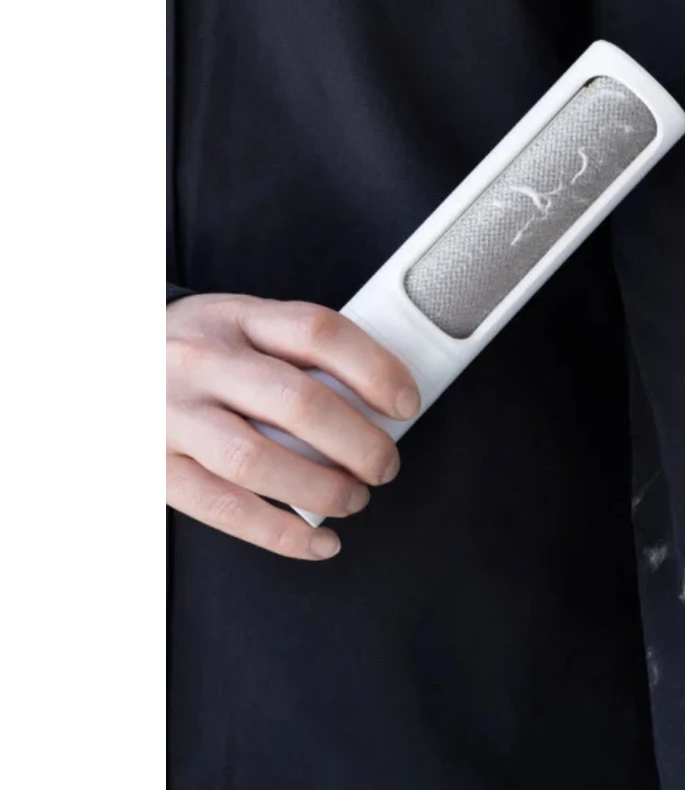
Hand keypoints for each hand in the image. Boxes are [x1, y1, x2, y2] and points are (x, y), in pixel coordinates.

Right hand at [167, 293, 419, 559]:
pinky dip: (281, 533)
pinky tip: (319, 542)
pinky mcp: (156, 467)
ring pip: (259, 460)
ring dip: (323, 489)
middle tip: (385, 464)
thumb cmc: (195, 350)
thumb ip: (296, 352)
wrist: (103, 366)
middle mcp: (202, 360)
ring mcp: (173, 414)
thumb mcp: (240, 325)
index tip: (406, 403)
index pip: (318, 332)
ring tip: (354, 498)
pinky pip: (224, 508)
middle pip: (297, 401)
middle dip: (359, 443)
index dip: (375, 369)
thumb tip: (375, 400)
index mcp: (236, 317)